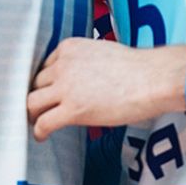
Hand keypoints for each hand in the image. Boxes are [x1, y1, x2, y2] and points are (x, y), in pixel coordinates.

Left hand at [27, 38, 185, 139]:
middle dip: (37, 96)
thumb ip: (84, 63)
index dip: (45, 82)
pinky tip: (41, 136)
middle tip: (39, 108)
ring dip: (32, 113)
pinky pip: (44, 122)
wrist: (153, 79)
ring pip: (32, 101)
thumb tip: (81, 80)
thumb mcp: (101, 53)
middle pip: (35, 83)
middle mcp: (62, 65)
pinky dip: (38, 130)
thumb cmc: (138, 68)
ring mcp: (66, 87)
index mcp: (69, 48)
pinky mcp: (73, 109)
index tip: (46, 92)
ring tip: (36, 122)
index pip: (45, 66)